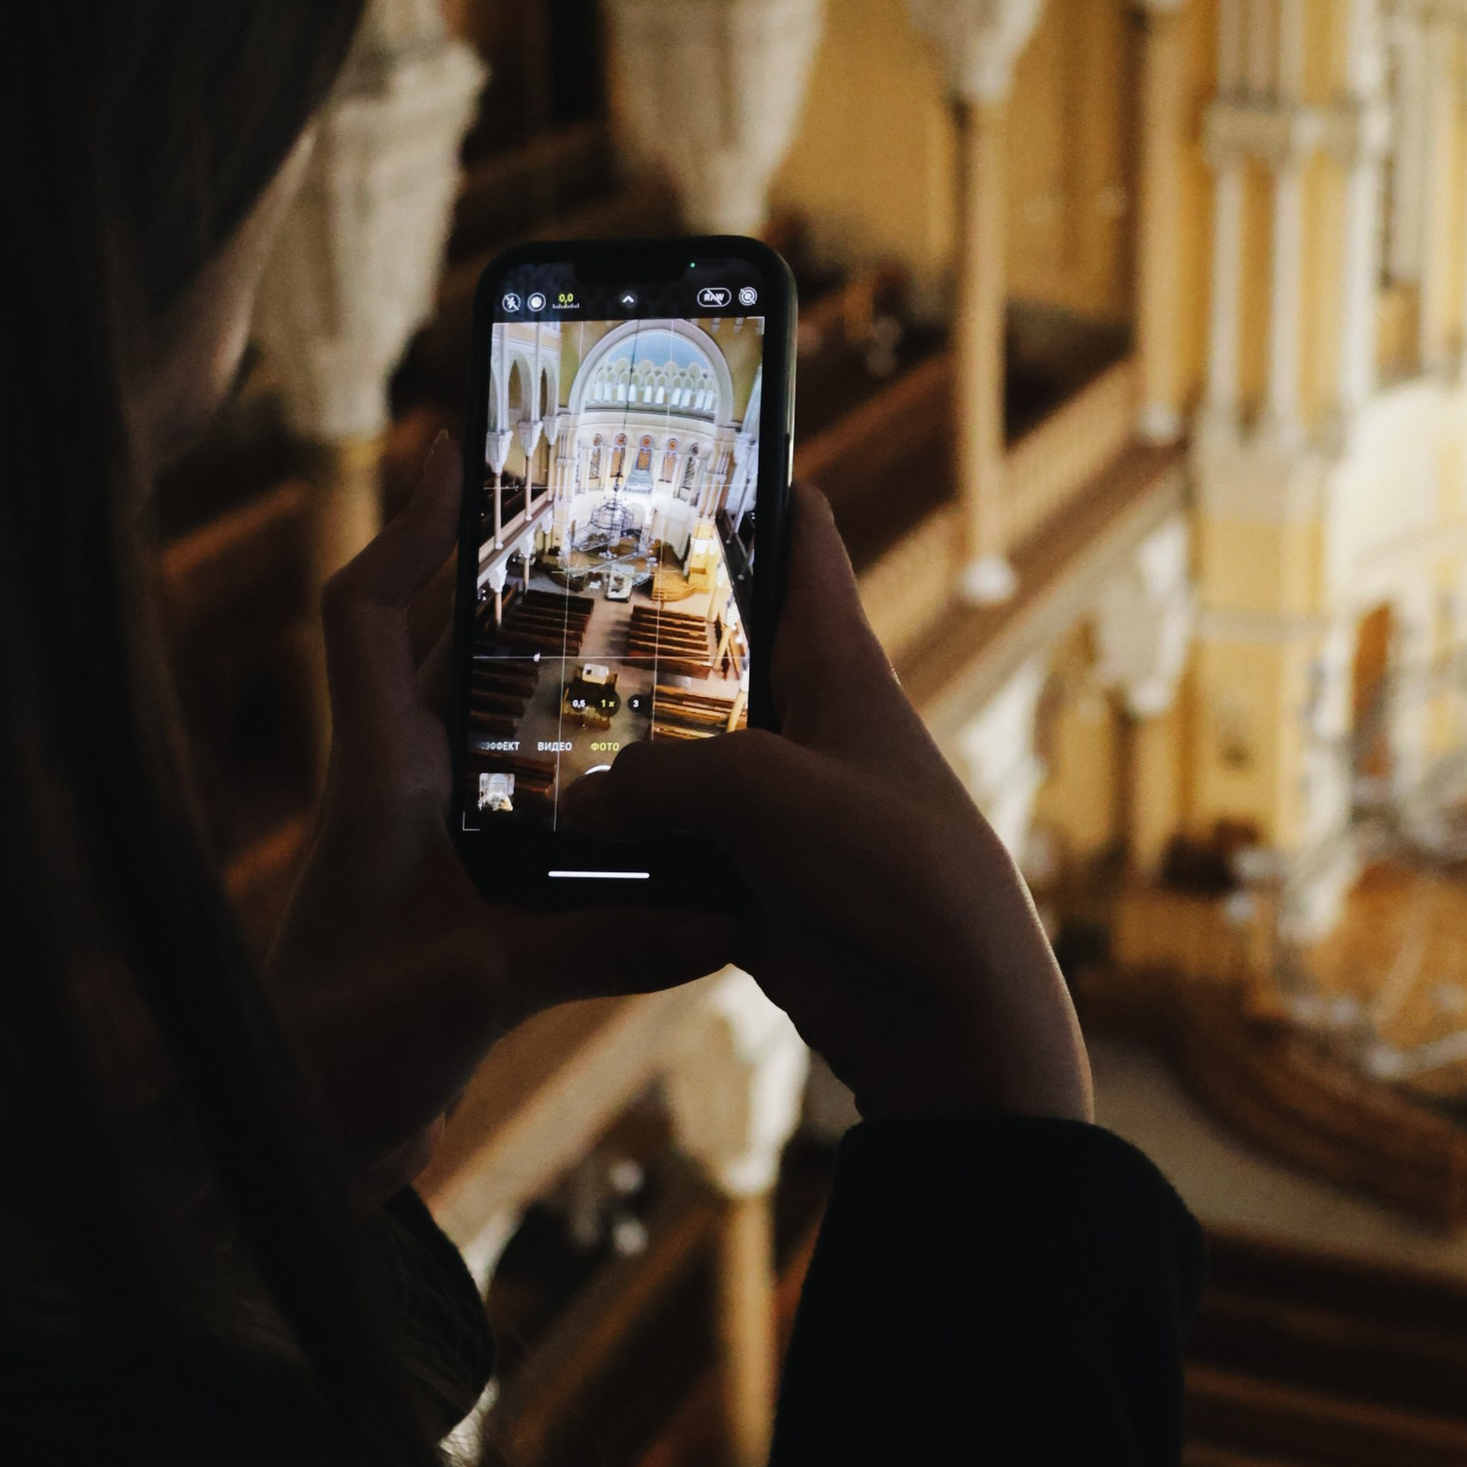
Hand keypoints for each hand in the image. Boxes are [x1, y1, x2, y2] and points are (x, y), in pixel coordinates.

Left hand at [264, 435, 739, 1197]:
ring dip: (561, 677)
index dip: (408, 529)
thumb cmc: (337, 1059)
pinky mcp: (463, 908)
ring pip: (496, 728)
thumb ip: (592, 946)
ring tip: (655, 631)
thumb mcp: (468, 990)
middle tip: (606, 527)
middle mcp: (400, 796)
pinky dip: (590, 785)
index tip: (461, 452)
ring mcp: (430, 850)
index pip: (368, 618)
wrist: (296, 1158)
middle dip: (518, 583)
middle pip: (450, 652)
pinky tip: (664, 792)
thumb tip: (720, 912)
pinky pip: (532, 812)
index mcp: (377, 781)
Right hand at [561, 485, 1091, 1128]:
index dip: (750, 481)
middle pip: (716, 642)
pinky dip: (617, 838)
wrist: (954, 1030)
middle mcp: (810, 721)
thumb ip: (664, 778)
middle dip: (636, 617)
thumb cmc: (898, 882)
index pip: (806, 540)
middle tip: (532, 585)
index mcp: (845, 666)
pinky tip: (545, 831)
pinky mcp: (755, 881)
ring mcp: (781, 804)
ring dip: (611, 739)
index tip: (673, 436)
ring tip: (511, 706)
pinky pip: (670, 841)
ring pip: (679, 748)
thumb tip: (576, 804)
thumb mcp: (773, 798)